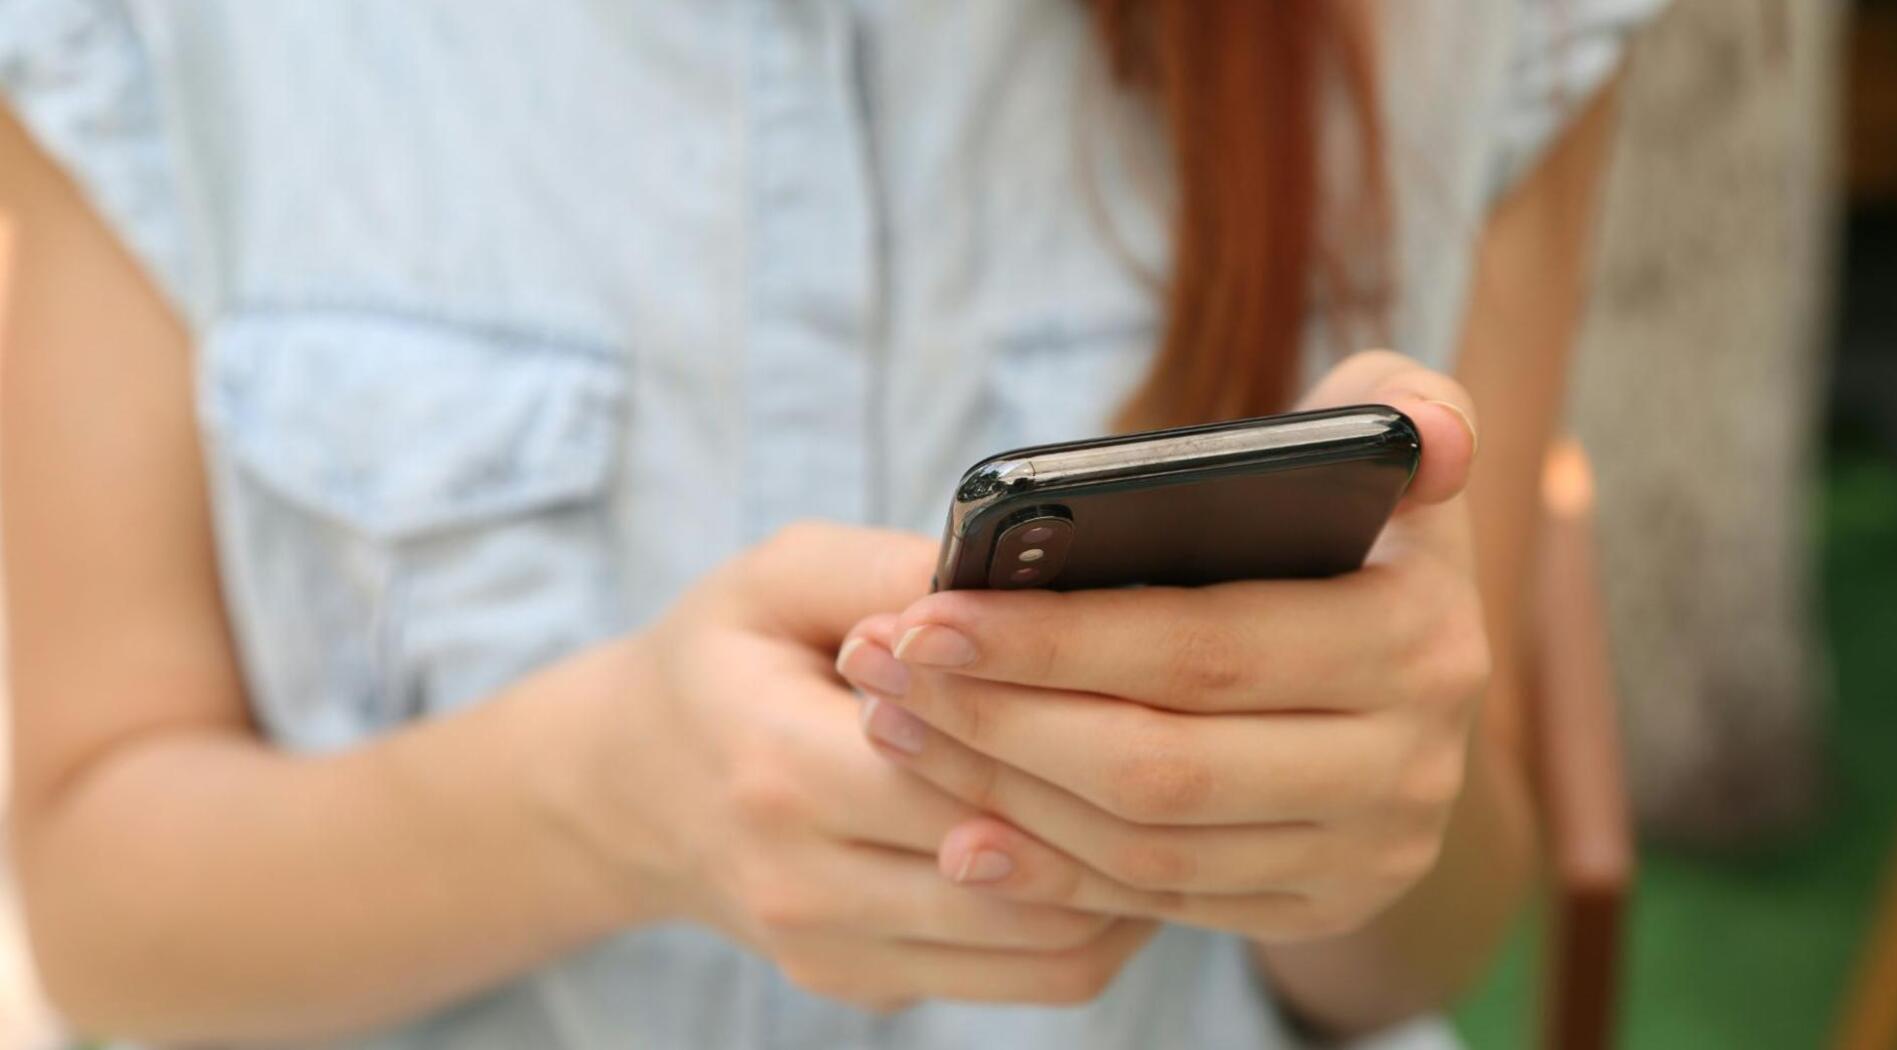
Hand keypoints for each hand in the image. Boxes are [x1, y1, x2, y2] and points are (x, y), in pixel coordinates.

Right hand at [549, 523, 1157, 1009]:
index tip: (1156, 677)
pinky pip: (1025, 980)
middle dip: (1124, 809)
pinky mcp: (866, 987)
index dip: (1070, 729)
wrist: (631, 787)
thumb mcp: (780, 576)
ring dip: (1131, 880)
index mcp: (777, 766)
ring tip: (1180, 799)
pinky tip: (1124, 849)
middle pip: (1023, 871)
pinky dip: (1094, 922)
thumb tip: (1026, 578)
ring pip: (1046, 949)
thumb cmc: (723, 659)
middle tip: (1204, 741)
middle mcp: (802, 883)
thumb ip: (894, 570)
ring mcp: (834, 953)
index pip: (966, 772)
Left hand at [836, 352, 1488, 942]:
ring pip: (1148, 844)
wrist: (1411, 673)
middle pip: (1160, 764)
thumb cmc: (1356, 526)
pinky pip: (1162, 904)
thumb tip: (1429, 439)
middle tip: (882, 671)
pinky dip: (1053, 872)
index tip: (925, 615)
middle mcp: (1410, 763)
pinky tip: (962, 830)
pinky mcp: (1321, 906)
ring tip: (898, 727)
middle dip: (998, 721)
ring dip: (1003, 794)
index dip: (1053, 639)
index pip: (1204, 649)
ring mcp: (1370, 851)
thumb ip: (1400, 400)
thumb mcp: (1389, 443)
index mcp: (1419, 637)